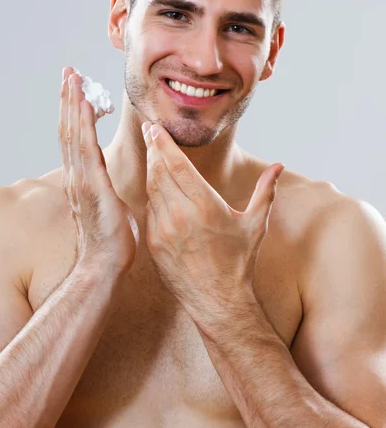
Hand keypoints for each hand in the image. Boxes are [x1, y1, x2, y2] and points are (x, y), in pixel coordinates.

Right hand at [59, 67, 136, 276]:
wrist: (105, 263)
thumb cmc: (111, 238)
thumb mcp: (109, 204)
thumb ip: (104, 186)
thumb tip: (108, 178)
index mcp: (81, 178)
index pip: (74, 137)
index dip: (73, 111)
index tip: (75, 88)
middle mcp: (76, 175)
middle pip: (68, 128)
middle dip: (68, 98)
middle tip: (69, 72)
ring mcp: (81, 180)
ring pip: (73, 133)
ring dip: (73, 104)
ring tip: (73, 78)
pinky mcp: (92, 185)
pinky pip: (86, 149)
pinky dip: (83, 125)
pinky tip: (85, 105)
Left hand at [142, 121, 283, 318]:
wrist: (218, 299)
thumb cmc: (239, 261)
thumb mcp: (255, 224)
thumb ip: (265, 191)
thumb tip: (279, 166)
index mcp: (204, 204)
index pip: (177, 164)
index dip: (163, 143)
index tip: (155, 128)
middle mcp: (180, 214)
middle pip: (159, 171)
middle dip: (152, 149)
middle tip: (149, 132)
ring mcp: (164, 229)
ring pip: (151, 189)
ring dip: (150, 169)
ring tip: (152, 154)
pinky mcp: (154, 243)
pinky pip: (149, 210)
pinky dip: (151, 194)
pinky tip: (155, 186)